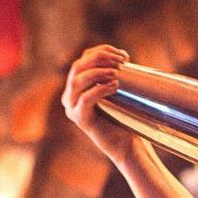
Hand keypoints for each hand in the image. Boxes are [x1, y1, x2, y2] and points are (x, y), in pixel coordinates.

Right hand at [62, 45, 134, 164]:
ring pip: (76, 81)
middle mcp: (70, 95)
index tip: (124, 55)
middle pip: (77, 67)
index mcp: (77, 86)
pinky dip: (99, 89)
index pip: (83, 58)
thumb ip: (113, 74)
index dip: (101, 51)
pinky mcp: (80, 119)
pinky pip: (85, 99)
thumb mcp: (118, 91)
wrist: (127, 145)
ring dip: (97, 72)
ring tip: (116, 73)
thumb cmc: (125, 118)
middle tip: (120, 62)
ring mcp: (72, 108)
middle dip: (98, 59)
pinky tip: (114, 86)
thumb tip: (123, 55)